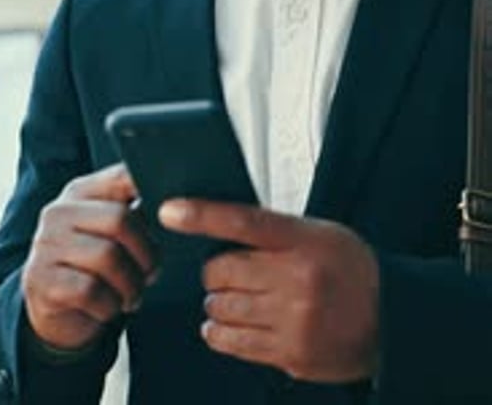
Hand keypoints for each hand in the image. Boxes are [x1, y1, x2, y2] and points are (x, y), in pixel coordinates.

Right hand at [22, 164, 157, 350]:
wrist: (52, 309)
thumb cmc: (94, 265)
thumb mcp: (110, 233)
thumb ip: (135, 212)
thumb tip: (177, 203)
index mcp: (81, 191)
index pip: (122, 176)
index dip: (151, 192)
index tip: (173, 214)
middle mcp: (59, 211)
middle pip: (120, 219)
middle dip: (147, 253)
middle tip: (152, 273)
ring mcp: (46, 244)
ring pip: (107, 257)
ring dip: (131, 285)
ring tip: (133, 295)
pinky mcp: (41, 280)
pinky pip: (90, 290)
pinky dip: (109, 305)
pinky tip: (109, 307)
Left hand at [160, 199, 378, 382]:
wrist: (393, 316)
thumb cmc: (353, 268)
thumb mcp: (319, 234)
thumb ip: (275, 232)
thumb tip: (223, 231)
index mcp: (303, 241)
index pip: (243, 221)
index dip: (202, 215)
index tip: (170, 210)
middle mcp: (296, 280)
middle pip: (221, 271)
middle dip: (215, 272)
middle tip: (227, 272)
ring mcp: (292, 320)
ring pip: (220, 309)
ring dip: (217, 303)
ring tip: (233, 298)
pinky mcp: (290, 353)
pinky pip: (233, 343)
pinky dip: (220, 333)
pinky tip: (228, 325)